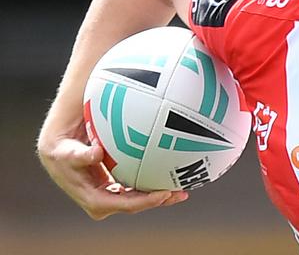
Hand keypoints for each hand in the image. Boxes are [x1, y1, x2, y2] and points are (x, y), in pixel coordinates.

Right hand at [38, 120, 187, 219]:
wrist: (58, 153)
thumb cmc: (63, 152)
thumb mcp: (67, 153)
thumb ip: (80, 155)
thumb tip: (96, 154)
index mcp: (94, 198)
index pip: (124, 204)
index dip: (145, 201)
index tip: (164, 193)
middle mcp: (104, 201)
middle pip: (136, 205)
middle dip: (159, 201)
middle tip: (181, 192)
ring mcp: (111, 196)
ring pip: (140, 199)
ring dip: (160, 196)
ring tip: (182, 188)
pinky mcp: (115, 188)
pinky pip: (138, 190)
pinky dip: (153, 186)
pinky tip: (170, 177)